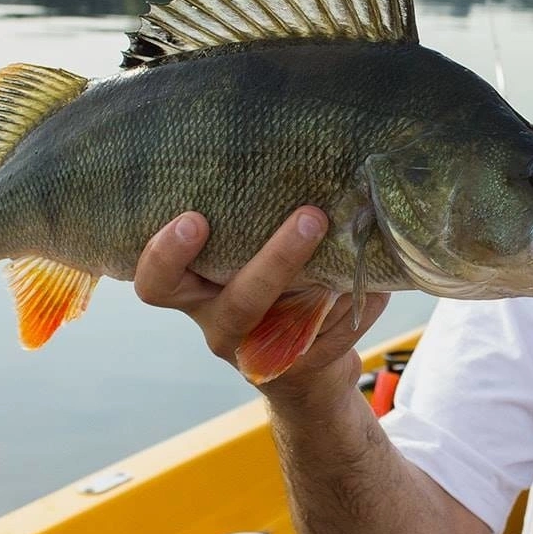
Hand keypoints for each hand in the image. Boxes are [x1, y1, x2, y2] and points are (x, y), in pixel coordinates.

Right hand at [134, 208, 389, 399]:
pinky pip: (337, 333)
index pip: (156, 282)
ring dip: (330, 282)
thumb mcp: (245, 258)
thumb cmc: (270, 288)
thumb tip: (301, 164)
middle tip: (309, 216)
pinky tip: (376, 284)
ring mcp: (262, 354)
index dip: (165, 255)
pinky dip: (360, 304)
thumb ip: (251, 226)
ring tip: (350, 239)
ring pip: (294, 325)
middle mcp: (220, 326)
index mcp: (194, 293)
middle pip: (238, 303)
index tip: (193, 219)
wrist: (304, 369)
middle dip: (275, 261)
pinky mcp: (303, 369)